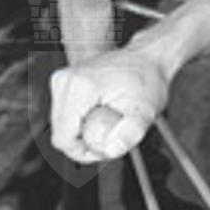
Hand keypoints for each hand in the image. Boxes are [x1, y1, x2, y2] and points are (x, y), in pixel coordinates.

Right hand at [49, 36, 171, 165]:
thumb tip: (113, 150)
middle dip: (83, 143)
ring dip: (80, 132)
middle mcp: (65, 80)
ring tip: (107, 123)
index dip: (82, 153)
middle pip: (60, 132)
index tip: (103, 150)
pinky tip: (99, 114)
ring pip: (61, 125)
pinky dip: (80, 121)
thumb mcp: (145, 111)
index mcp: (80, 87)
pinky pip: (64, 114)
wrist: (147, 57)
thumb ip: (130, 134)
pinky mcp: (64, 81)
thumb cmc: (148, 79)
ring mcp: (62, 79)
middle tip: (110, 138)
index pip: (63, 137)